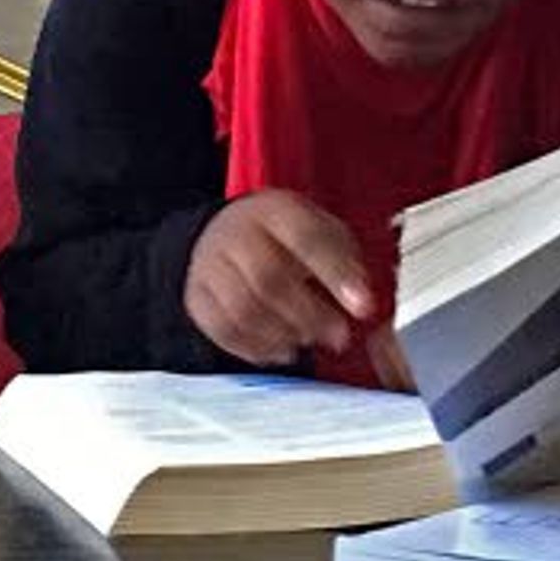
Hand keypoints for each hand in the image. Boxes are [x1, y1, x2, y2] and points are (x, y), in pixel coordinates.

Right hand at [183, 190, 376, 368]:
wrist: (224, 231)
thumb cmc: (284, 237)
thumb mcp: (319, 228)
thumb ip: (344, 258)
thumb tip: (361, 296)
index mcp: (275, 210)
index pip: (305, 238)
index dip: (336, 275)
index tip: (363, 306)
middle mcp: (236, 233)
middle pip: (268, 277)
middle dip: (310, 314)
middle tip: (339, 336)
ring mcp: (210, 265)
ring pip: (243, 308)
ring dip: (283, 334)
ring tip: (309, 340)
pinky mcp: (196, 297)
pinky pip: (222, 329)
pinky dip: (256, 348)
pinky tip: (281, 350)